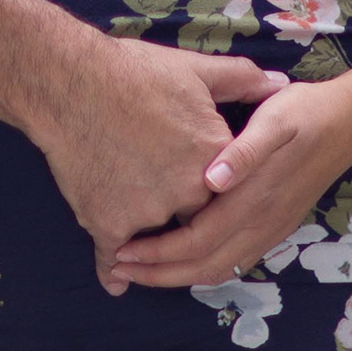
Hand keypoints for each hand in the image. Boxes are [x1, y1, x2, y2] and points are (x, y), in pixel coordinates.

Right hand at [25, 35, 287, 293]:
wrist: (72, 82)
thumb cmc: (133, 71)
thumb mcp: (195, 69)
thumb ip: (241, 80)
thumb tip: (279, 84)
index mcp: (215, 157)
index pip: (226, 187)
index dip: (212, 184)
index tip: (199, 182)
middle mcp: (189, 191)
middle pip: (194, 215)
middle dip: (180, 214)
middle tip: (162, 203)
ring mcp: (150, 211)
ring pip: (155, 238)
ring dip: (147, 244)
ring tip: (135, 239)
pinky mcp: (110, 222)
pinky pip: (114, 256)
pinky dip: (113, 270)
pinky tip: (116, 281)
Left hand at [106, 81, 351, 293]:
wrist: (349, 123)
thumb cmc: (303, 113)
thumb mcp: (274, 120)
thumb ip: (243, 152)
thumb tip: (211, 179)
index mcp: (253, 200)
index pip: (196, 242)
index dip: (157, 253)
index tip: (121, 251)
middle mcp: (261, 223)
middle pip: (203, 266)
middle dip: (158, 273)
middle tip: (118, 268)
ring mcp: (270, 229)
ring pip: (219, 269)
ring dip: (178, 276)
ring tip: (141, 270)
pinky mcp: (275, 226)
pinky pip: (234, 261)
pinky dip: (202, 268)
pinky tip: (183, 259)